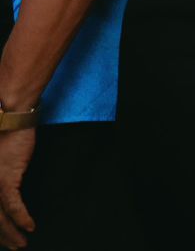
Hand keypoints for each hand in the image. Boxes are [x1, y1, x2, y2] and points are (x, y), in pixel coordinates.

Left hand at [0, 127, 34, 248]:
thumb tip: (2, 196)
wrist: (9, 117)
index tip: (1, 241)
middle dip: (0, 237)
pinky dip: (22, 218)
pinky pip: (13, 205)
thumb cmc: (1, 135)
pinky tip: (30, 226)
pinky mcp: (6, 178)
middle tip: (11, 248)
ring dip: (10, 234)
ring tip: (21, 244)